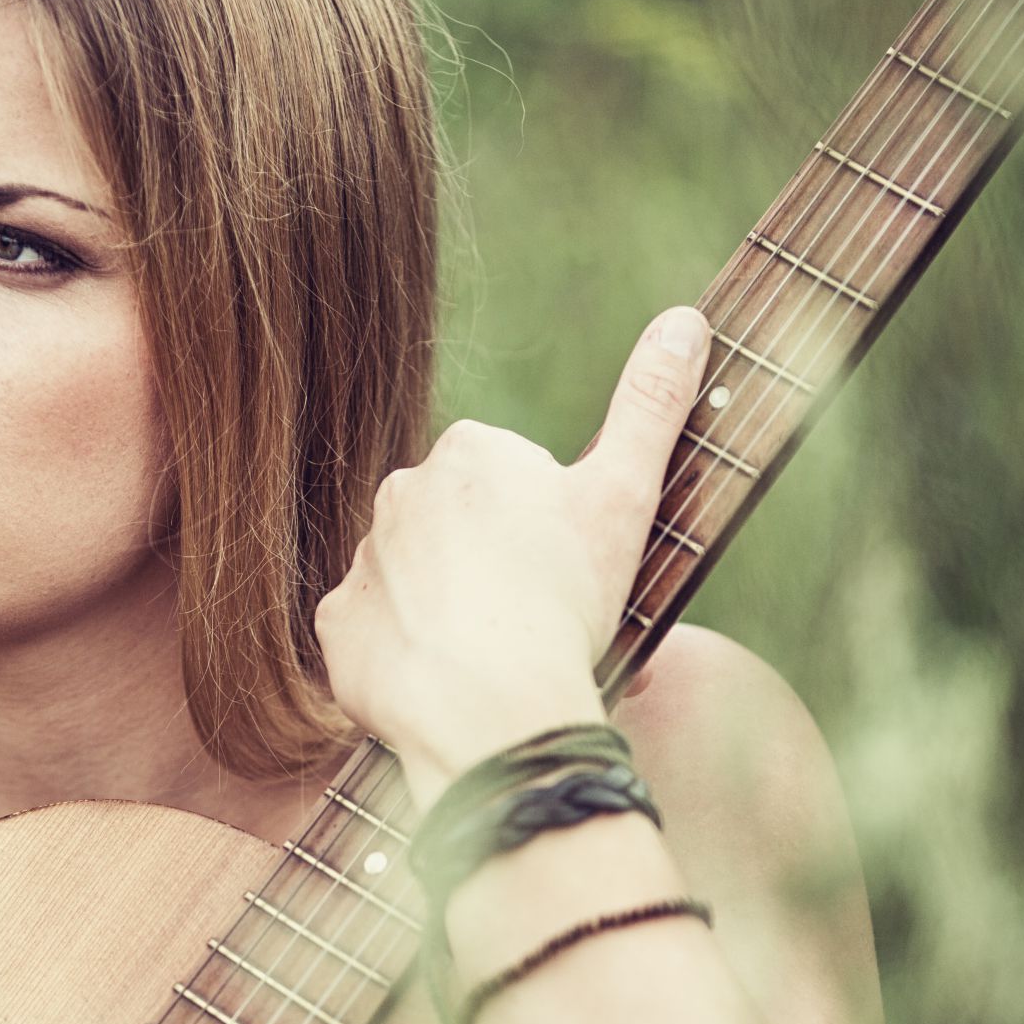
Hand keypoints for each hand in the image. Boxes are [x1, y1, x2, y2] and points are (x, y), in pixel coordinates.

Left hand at [313, 306, 709, 808]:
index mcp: (470, 452)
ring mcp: (362, 558)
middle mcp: (401, 491)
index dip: (546, 533)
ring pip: (413, 579)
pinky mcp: (337, 623)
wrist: (489, 704)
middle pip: (458, 529)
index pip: (510, 483)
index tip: (565, 573)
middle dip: (492, 565)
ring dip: (447, 609)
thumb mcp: (624, 495)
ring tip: (491, 656)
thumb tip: (686, 319)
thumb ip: (652, 404)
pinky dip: (402, 655)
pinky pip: (371, 633)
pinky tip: (442, 679)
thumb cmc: (563, 600)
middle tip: (534, 618)